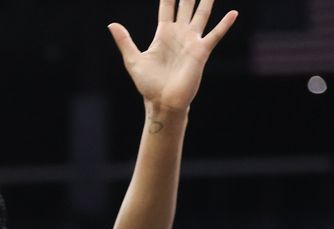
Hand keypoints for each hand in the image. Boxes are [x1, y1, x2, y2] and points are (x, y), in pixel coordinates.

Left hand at [108, 0, 236, 112]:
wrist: (162, 101)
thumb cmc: (148, 84)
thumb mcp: (133, 60)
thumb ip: (125, 41)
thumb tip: (112, 24)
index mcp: (163, 33)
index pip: (167, 6)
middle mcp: (180, 33)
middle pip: (186, 4)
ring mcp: (192, 41)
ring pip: (202, 14)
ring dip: (206, 0)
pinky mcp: (201, 51)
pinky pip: (215, 35)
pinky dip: (224, 24)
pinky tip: (233, 13)